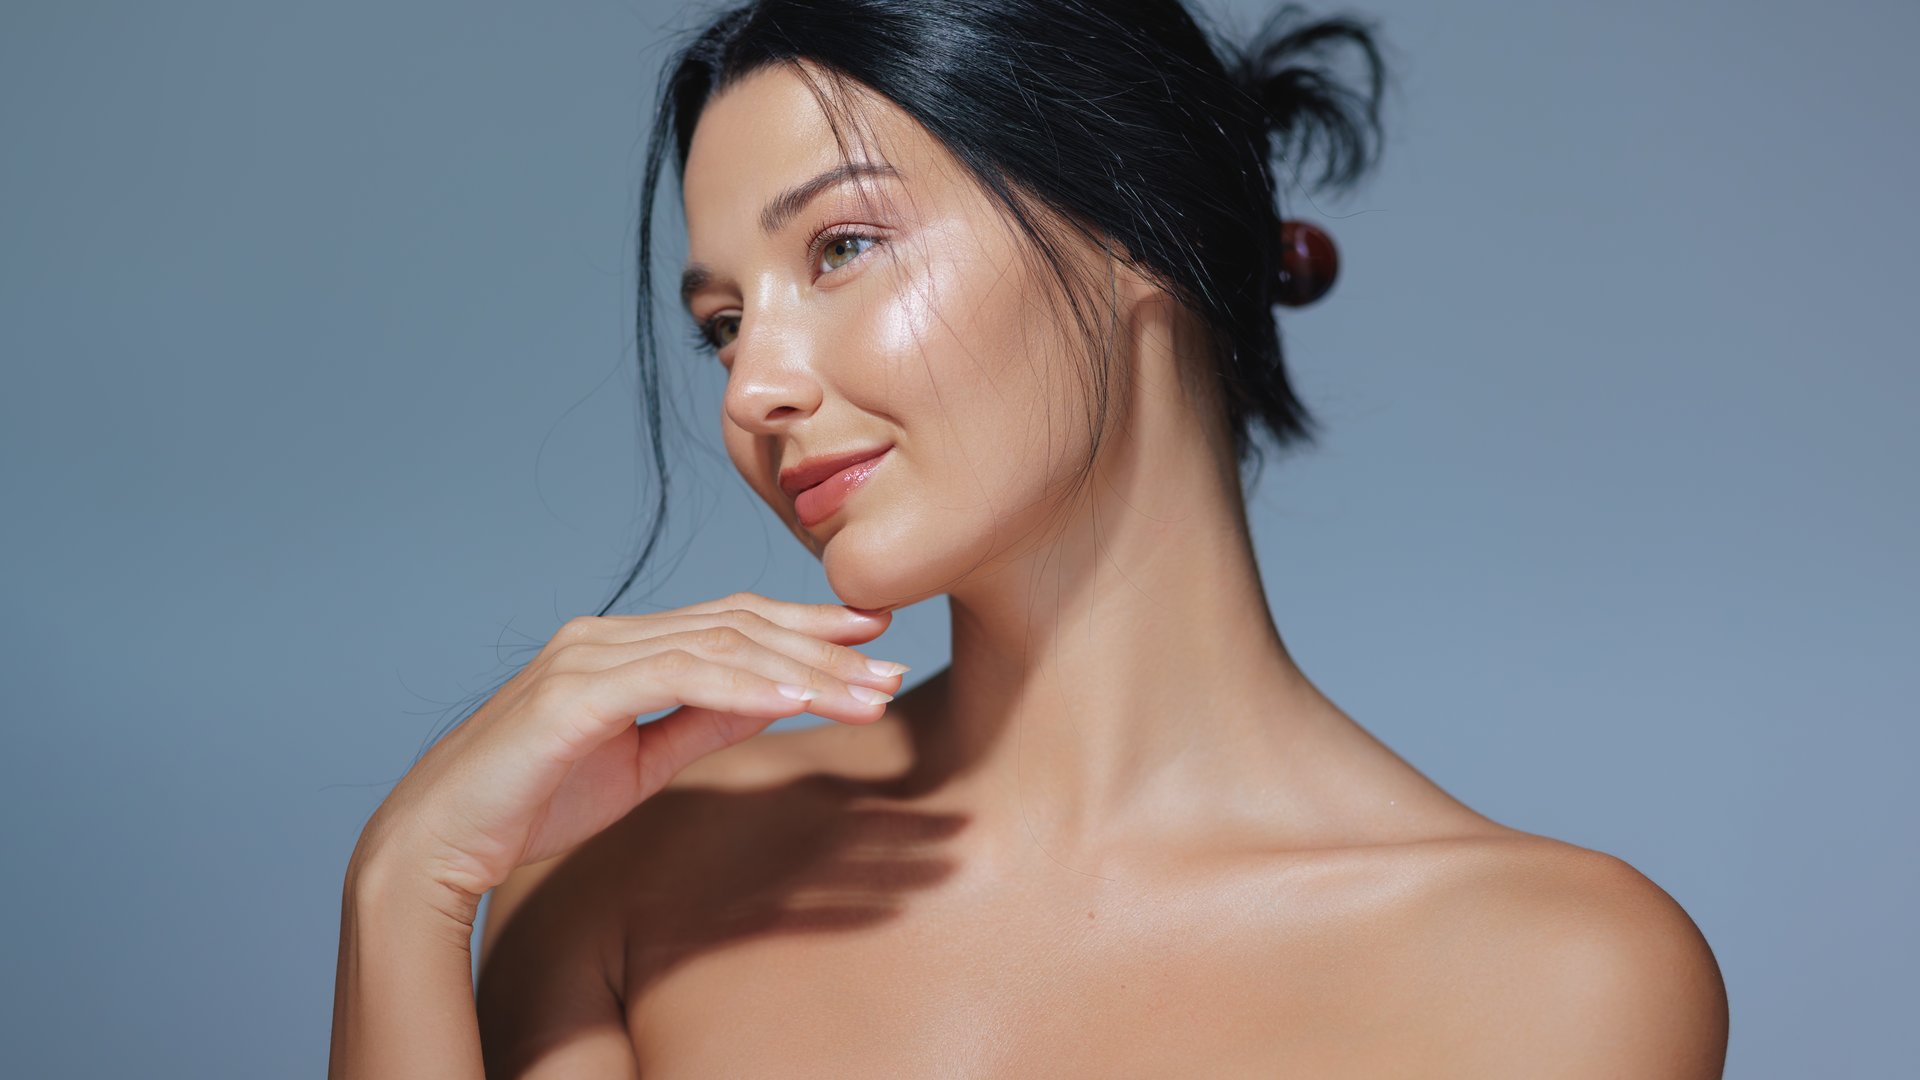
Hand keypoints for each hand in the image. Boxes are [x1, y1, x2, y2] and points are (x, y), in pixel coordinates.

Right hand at [350, 593, 903, 911]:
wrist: (440, 841)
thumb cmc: (532, 801)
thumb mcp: (642, 759)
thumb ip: (703, 721)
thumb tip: (775, 699)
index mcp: (622, 644)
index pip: (732, 620)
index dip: (807, 624)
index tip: (874, 638)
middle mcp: (607, 635)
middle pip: (737, 624)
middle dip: (823, 646)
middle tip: (893, 667)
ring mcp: (587, 657)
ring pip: (718, 645)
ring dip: (801, 669)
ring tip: (865, 693)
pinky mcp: (571, 696)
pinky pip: (674, 679)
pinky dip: (739, 688)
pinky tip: (793, 703)